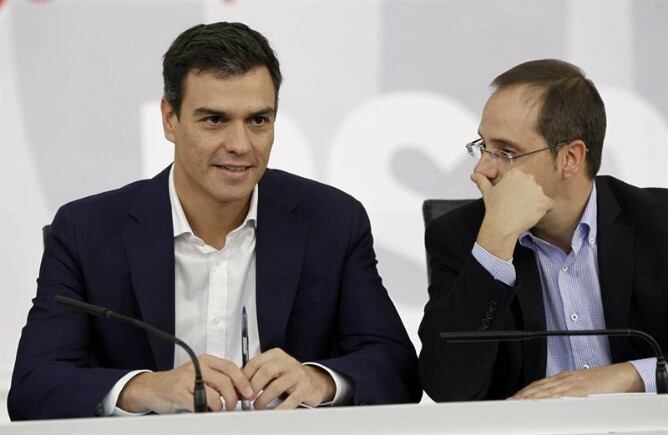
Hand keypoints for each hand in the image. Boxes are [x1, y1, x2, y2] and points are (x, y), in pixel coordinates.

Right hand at [118, 354, 254, 412]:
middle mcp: (197, 366)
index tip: (249, 392)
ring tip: (218, 410)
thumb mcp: (201, 375)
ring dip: (220, 407)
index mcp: (206, 360)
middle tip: (233, 406)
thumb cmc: (180, 382)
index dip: (243, 381)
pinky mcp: (179, 392)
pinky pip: (199, 404)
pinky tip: (205, 411)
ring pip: (214, 395)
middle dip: (233, 398)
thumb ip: (219, 379)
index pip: (230, 367)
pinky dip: (205, 411)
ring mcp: (187, 379)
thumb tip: (242, 389)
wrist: (153, 387)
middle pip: (225, 382)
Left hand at [243, 348, 335, 409]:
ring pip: (276, 386)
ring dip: (264, 399)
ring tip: (258, 406)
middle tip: (248, 398)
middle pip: (265, 372)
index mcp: (276, 355)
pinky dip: (280, 408)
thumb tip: (238, 385)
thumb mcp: (273, 370)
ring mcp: (297, 374)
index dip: (245, 376)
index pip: (256, 362)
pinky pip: (290, 399)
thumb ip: (257, 373)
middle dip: (253, 387)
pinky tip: (274, 412)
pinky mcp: (305, 387)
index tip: (240, 388)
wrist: (314, 381)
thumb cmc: (289, 376)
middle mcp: (287, 362)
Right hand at [472, 169, 553, 259]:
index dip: (517, 189)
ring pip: (540, 196)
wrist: (501, 225)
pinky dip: (544, 210)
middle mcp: (528, 178)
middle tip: (517, 205)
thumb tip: (474, 175)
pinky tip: (532, 215)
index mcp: (515, 173)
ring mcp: (538, 190)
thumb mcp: (487, 191)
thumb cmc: (494, 209)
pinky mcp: (545, 202)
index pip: (522, 179)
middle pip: (532, 186)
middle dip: (527, 195)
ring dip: (535, 203)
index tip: (512, 197)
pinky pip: (549, 205)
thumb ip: (482, 180)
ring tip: (522, 211)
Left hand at [509, 362, 643, 398]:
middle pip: (538, 388)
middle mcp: (565, 380)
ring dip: (530, 398)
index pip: (538, 385)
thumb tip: (556, 400)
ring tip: (517, 405)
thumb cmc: (605, 382)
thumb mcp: (582, 386)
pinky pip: (562, 396)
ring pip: (546, 391)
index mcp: (564, 379)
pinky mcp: (582, 391)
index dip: (524, 392)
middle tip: (508, 404)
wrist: (624, 376)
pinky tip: (540, 404)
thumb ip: (568, 391)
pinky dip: (549, 400)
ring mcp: (572, 385)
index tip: (512, 399)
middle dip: (522, 396)